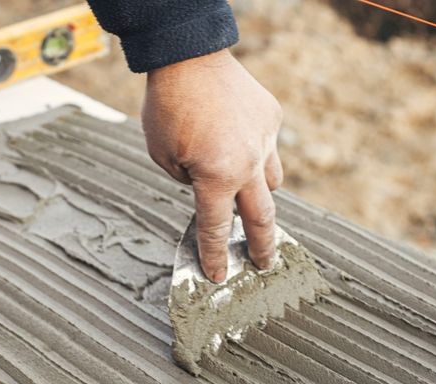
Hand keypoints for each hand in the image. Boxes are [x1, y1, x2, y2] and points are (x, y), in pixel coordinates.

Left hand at [142, 49, 283, 281]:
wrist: (187, 56)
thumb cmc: (167, 107)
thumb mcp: (164, 157)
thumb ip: (190, 181)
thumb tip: (208, 190)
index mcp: (216, 177)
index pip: (215, 228)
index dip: (215, 256)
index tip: (219, 275)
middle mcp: (247, 162)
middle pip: (261, 218)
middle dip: (262, 247)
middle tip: (264, 264)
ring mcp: (264, 139)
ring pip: (271, 182)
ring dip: (260, 197)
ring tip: (250, 204)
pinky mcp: (271, 118)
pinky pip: (267, 146)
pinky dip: (255, 154)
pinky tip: (238, 145)